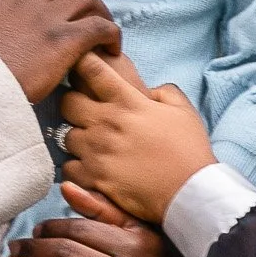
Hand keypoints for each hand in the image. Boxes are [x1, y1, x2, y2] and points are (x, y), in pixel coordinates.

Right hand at [0, 0, 121, 102]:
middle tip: (86, 14)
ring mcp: (48, 19)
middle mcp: (28, 2)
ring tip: (103, 32)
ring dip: (99, 11)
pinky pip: (100, 27)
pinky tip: (113, 49)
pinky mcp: (65, 40)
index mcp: (3, 0)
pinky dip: (111, 34)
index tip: (54, 1)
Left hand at [58, 52, 217, 222]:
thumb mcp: (183, 110)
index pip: (92, 70)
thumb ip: (162, 91)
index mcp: (128, 102)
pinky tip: (91, 168)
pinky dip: (76, 167)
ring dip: (77, 138)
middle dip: (73, 103)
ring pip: (65, 136)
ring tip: (93, 145)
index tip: (82, 66)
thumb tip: (147, 90)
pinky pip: (68, 168)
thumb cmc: (189, 151)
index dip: (82, 62)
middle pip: (67, 101)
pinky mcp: (94, 178)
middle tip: (85, 113)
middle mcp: (107, 123)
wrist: (190, 193)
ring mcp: (98, 151)